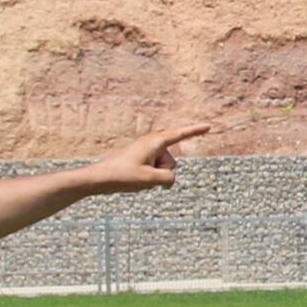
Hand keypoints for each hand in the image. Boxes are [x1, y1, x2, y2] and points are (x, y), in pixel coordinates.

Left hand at [83, 123, 212, 195]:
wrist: (99, 179)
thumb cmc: (122, 176)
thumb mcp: (150, 180)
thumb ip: (168, 179)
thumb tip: (170, 179)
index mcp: (154, 142)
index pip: (180, 135)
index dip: (195, 131)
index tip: (208, 126)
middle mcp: (150, 144)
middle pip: (171, 160)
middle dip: (165, 172)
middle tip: (143, 176)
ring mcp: (145, 152)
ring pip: (163, 168)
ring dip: (155, 176)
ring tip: (137, 178)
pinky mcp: (139, 160)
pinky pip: (154, 171)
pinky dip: (150, 178)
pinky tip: (135, 180)